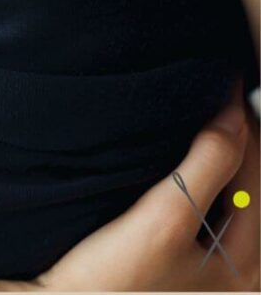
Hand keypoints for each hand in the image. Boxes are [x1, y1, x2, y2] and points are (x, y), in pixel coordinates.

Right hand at [36, 97, 258, 291]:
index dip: (242, 122)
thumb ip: (209, 162)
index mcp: (249, 268)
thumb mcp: (165, 217)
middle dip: (236, 138)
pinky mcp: (192, 270)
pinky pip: (215, 212)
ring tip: (204, 117)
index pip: (256, 173)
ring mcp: (219, 275)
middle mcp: (243, 275)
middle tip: (216, 92)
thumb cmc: (110, 280)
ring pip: (235, 197)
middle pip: (251, 185)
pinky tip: (187, 157)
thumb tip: (235, 111)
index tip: (226, 81)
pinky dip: (209, 179)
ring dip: (221, 158)